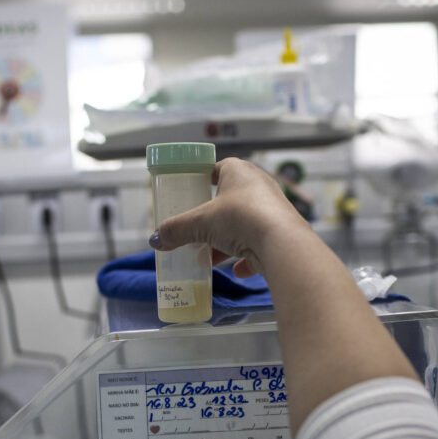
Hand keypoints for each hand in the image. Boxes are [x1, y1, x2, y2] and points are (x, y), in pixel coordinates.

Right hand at [150, 158, 312, 277]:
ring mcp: (272, 209)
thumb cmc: (240, 219)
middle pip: (229, 200)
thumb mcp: (200, 223)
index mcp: (239, 171)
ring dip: (226, 242)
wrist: (282, 243)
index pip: (219, 168)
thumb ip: (176, 230)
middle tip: (196, 231)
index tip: (193, 193)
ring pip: (243, 224)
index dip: (205, 179)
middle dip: (212, 219)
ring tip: (210, 258)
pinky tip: (238, 270)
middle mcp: (259, 186)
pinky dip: (247, 257)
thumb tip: (156, 239)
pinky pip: (260, 244)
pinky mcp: (281, 233)